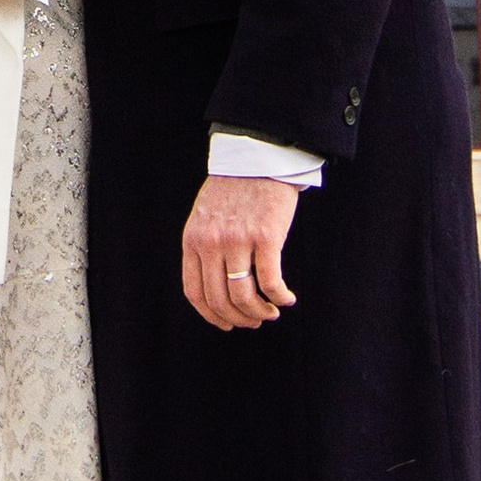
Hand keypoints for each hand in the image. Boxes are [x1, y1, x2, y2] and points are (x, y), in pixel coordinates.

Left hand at [182, 174, 299, 329]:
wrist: (258, 157)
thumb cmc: (235, 187)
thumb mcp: (206, 216)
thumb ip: (205, 246)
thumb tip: (217, 286)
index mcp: (194, 239)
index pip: (195, 292)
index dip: (211, 315)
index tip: (227, 324)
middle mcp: (212, 243)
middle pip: (220, 299)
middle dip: (238, 318)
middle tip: (255, 321)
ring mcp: (238, 240)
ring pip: (244, 296)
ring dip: (259, 312)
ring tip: (271, 312)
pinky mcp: (266, 237)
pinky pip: (270, 281)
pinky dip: (279, 297)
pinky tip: (287, 299)